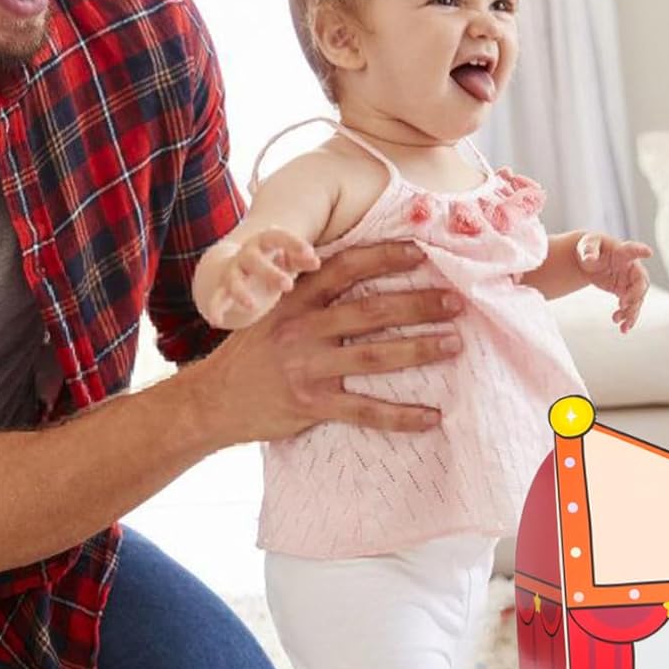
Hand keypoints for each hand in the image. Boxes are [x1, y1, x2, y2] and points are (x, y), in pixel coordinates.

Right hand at [180, 239, 465, 443]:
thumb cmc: (254, 351)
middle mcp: (302, 328)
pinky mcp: (311, 404)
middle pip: (370, 311)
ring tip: (455, 344)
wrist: (211, 400)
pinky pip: (365, 410)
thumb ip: (310, 291)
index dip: (384, 257)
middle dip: (418, 304)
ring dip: (419, 349)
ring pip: (374, 357)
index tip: (422, 252)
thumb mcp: (272, 309)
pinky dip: (401, 416)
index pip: (345, 268)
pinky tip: (433, 417)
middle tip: (457, 301)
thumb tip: (359, 266)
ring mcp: (307, 368)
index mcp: (295, 299)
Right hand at [210, 228, 320, 329]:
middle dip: (269, 273)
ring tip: (252, 306)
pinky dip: (215, 308)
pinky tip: (215, 321)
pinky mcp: (224, 288)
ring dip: (241, 292)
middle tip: (288, 286)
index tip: (310, 254)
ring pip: (234, 280)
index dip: (293, 244)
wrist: (242, 262)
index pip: (277, 237)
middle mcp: (246, 254)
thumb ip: (302, 259)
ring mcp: (233, 271)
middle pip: (254, 260)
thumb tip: (316, 262)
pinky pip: (218, 297)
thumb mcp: (290, 258)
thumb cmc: (276, 261)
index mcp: (265, 241)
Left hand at [576, 232, 652, 332]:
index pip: (632, 250)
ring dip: (631, 312)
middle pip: (641, 281)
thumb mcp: (586, 246)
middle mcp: (631, 267)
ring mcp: (630, 281)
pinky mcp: (626, 292)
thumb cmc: (590, 248)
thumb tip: (589, 259)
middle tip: (623, 305)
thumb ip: (588, 251)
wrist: (590, 260)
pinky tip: (623, 329)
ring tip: (621, 324)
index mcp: (622, 252)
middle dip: (635, 294)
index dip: (641, 251)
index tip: (648, 252)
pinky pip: (631, 306)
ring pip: (638, 299)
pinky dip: (628, 318)